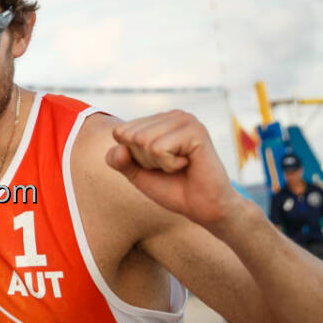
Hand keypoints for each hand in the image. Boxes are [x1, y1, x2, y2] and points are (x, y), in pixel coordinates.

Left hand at [107, 111, 242, 227]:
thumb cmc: (172, 188)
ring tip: (179, 165)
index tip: (157, 165)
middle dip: (145, 160)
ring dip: (157, 163)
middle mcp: (172, 115)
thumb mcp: (137, 173)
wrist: (203, 207)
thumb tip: (119, 148)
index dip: (133, 157)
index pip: (120, 132)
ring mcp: (185, 120)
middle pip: (131, 136)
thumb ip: (119, 159)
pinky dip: (169, 165)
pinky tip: (188, 164)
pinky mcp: (195, 131)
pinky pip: (159, 149)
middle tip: (170, 167)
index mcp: (158, 120)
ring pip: (143, 141)